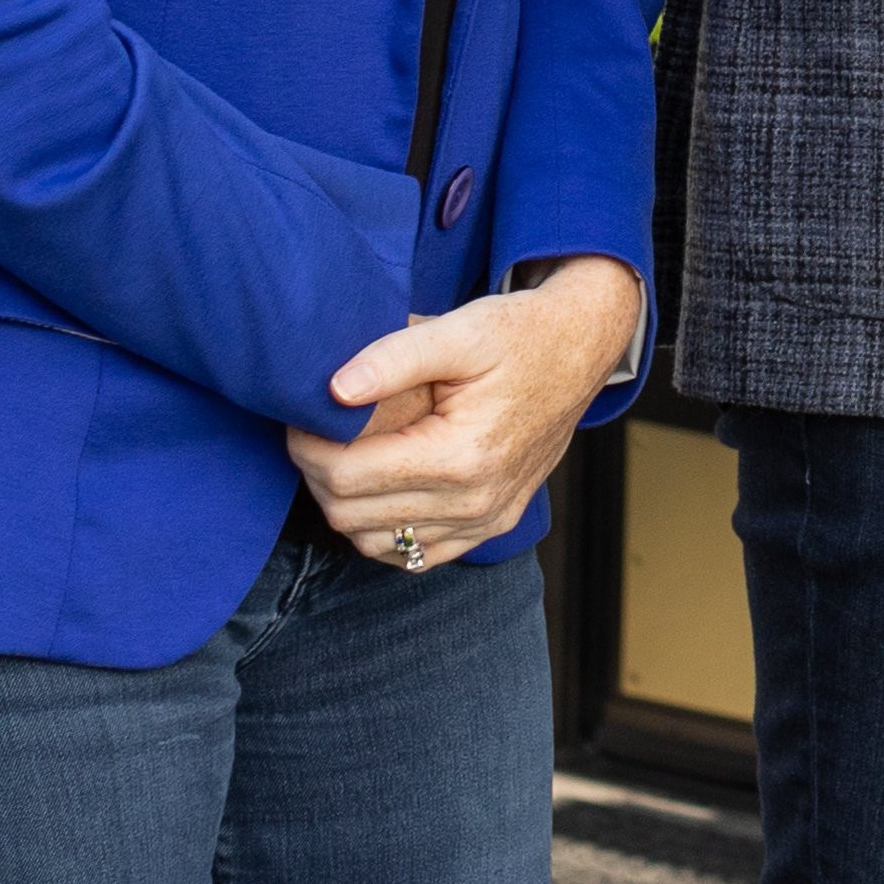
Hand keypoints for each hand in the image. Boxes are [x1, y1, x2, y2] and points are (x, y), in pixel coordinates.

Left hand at [283, 256, 645, 575]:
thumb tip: (333, 390)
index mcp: (463, 455)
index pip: (348, 478)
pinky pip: (415, 554)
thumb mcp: (460, 328)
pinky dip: (384, 530)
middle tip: (314, 433)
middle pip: (353, 517)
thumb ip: (393, 357)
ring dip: (347, 506)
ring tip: (345, 456)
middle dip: (319, 475)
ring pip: (376, 544)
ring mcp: (486, 521)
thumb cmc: (521, 333)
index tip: (300, 419)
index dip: (308, 449)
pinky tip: (380, 489)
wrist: (583, 347)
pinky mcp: (493, 526)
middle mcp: (476, 502)